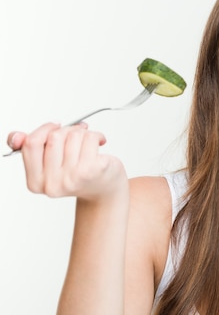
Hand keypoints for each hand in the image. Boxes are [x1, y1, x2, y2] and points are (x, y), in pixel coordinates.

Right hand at [7, 122, 126, 200]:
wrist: (105, 189)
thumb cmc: (78, 172)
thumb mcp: (50, 164)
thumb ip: (32, 149)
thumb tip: (16, 136)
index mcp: (36, 182)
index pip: (30, 144)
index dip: (44, 129)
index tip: (55, 125)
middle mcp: (53, 184)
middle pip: (54, 137)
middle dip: (68, 130)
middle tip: (77, 135)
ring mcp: (73, 178)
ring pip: (74, 135)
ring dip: (84, 133)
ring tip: (88, 143)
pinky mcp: (92, 171)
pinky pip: (91, 138)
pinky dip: (97, 136)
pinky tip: (100, 144)